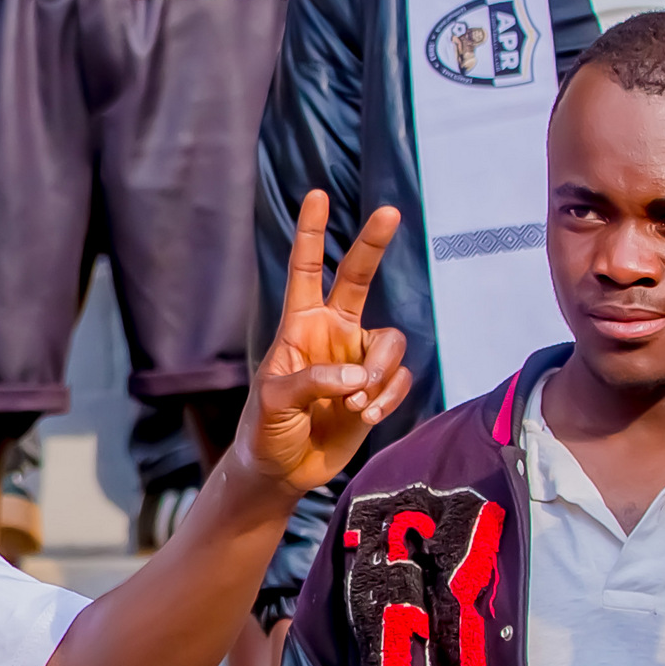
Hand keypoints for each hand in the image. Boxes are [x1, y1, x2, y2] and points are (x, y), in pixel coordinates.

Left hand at [231, 192, 411, 500]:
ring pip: (391, 343)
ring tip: (355, 403)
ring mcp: (357, 358)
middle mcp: (332, 333)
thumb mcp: (274, 402)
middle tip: (390, 211)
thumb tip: (356, 375)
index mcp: (298, 327)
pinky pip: (399, 379)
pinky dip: (387, 398)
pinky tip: (364, 416)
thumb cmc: (265, 430)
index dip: (311, 234)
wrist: (282, 470)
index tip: (316, 195)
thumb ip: (311, 382)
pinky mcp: (377, 388)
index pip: (305, 271)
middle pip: (358, 278)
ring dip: (379, 373)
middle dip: (373, 245)